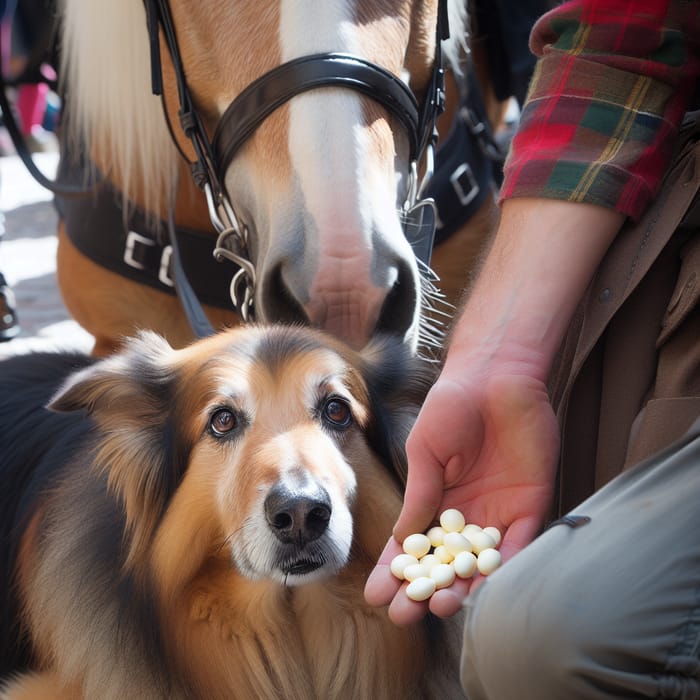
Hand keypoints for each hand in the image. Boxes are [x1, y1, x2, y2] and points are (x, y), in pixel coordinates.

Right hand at [364, 367, 559, 624]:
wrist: (496, 377)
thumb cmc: (452, 406)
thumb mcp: (424, 452)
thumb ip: (420, 495)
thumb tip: (402, 540)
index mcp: (436, 498)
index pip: (413, 543)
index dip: (396, 569)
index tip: (378, 594)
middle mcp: (466, 512)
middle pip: (444, 561)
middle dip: (424, 588)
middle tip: (406, 612)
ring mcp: (497, 510)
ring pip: (479, 563)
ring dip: (462, 588)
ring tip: (441, 607)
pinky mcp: (530, 504)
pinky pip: (519, 544)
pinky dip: (504, 569)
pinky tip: (484, 591)